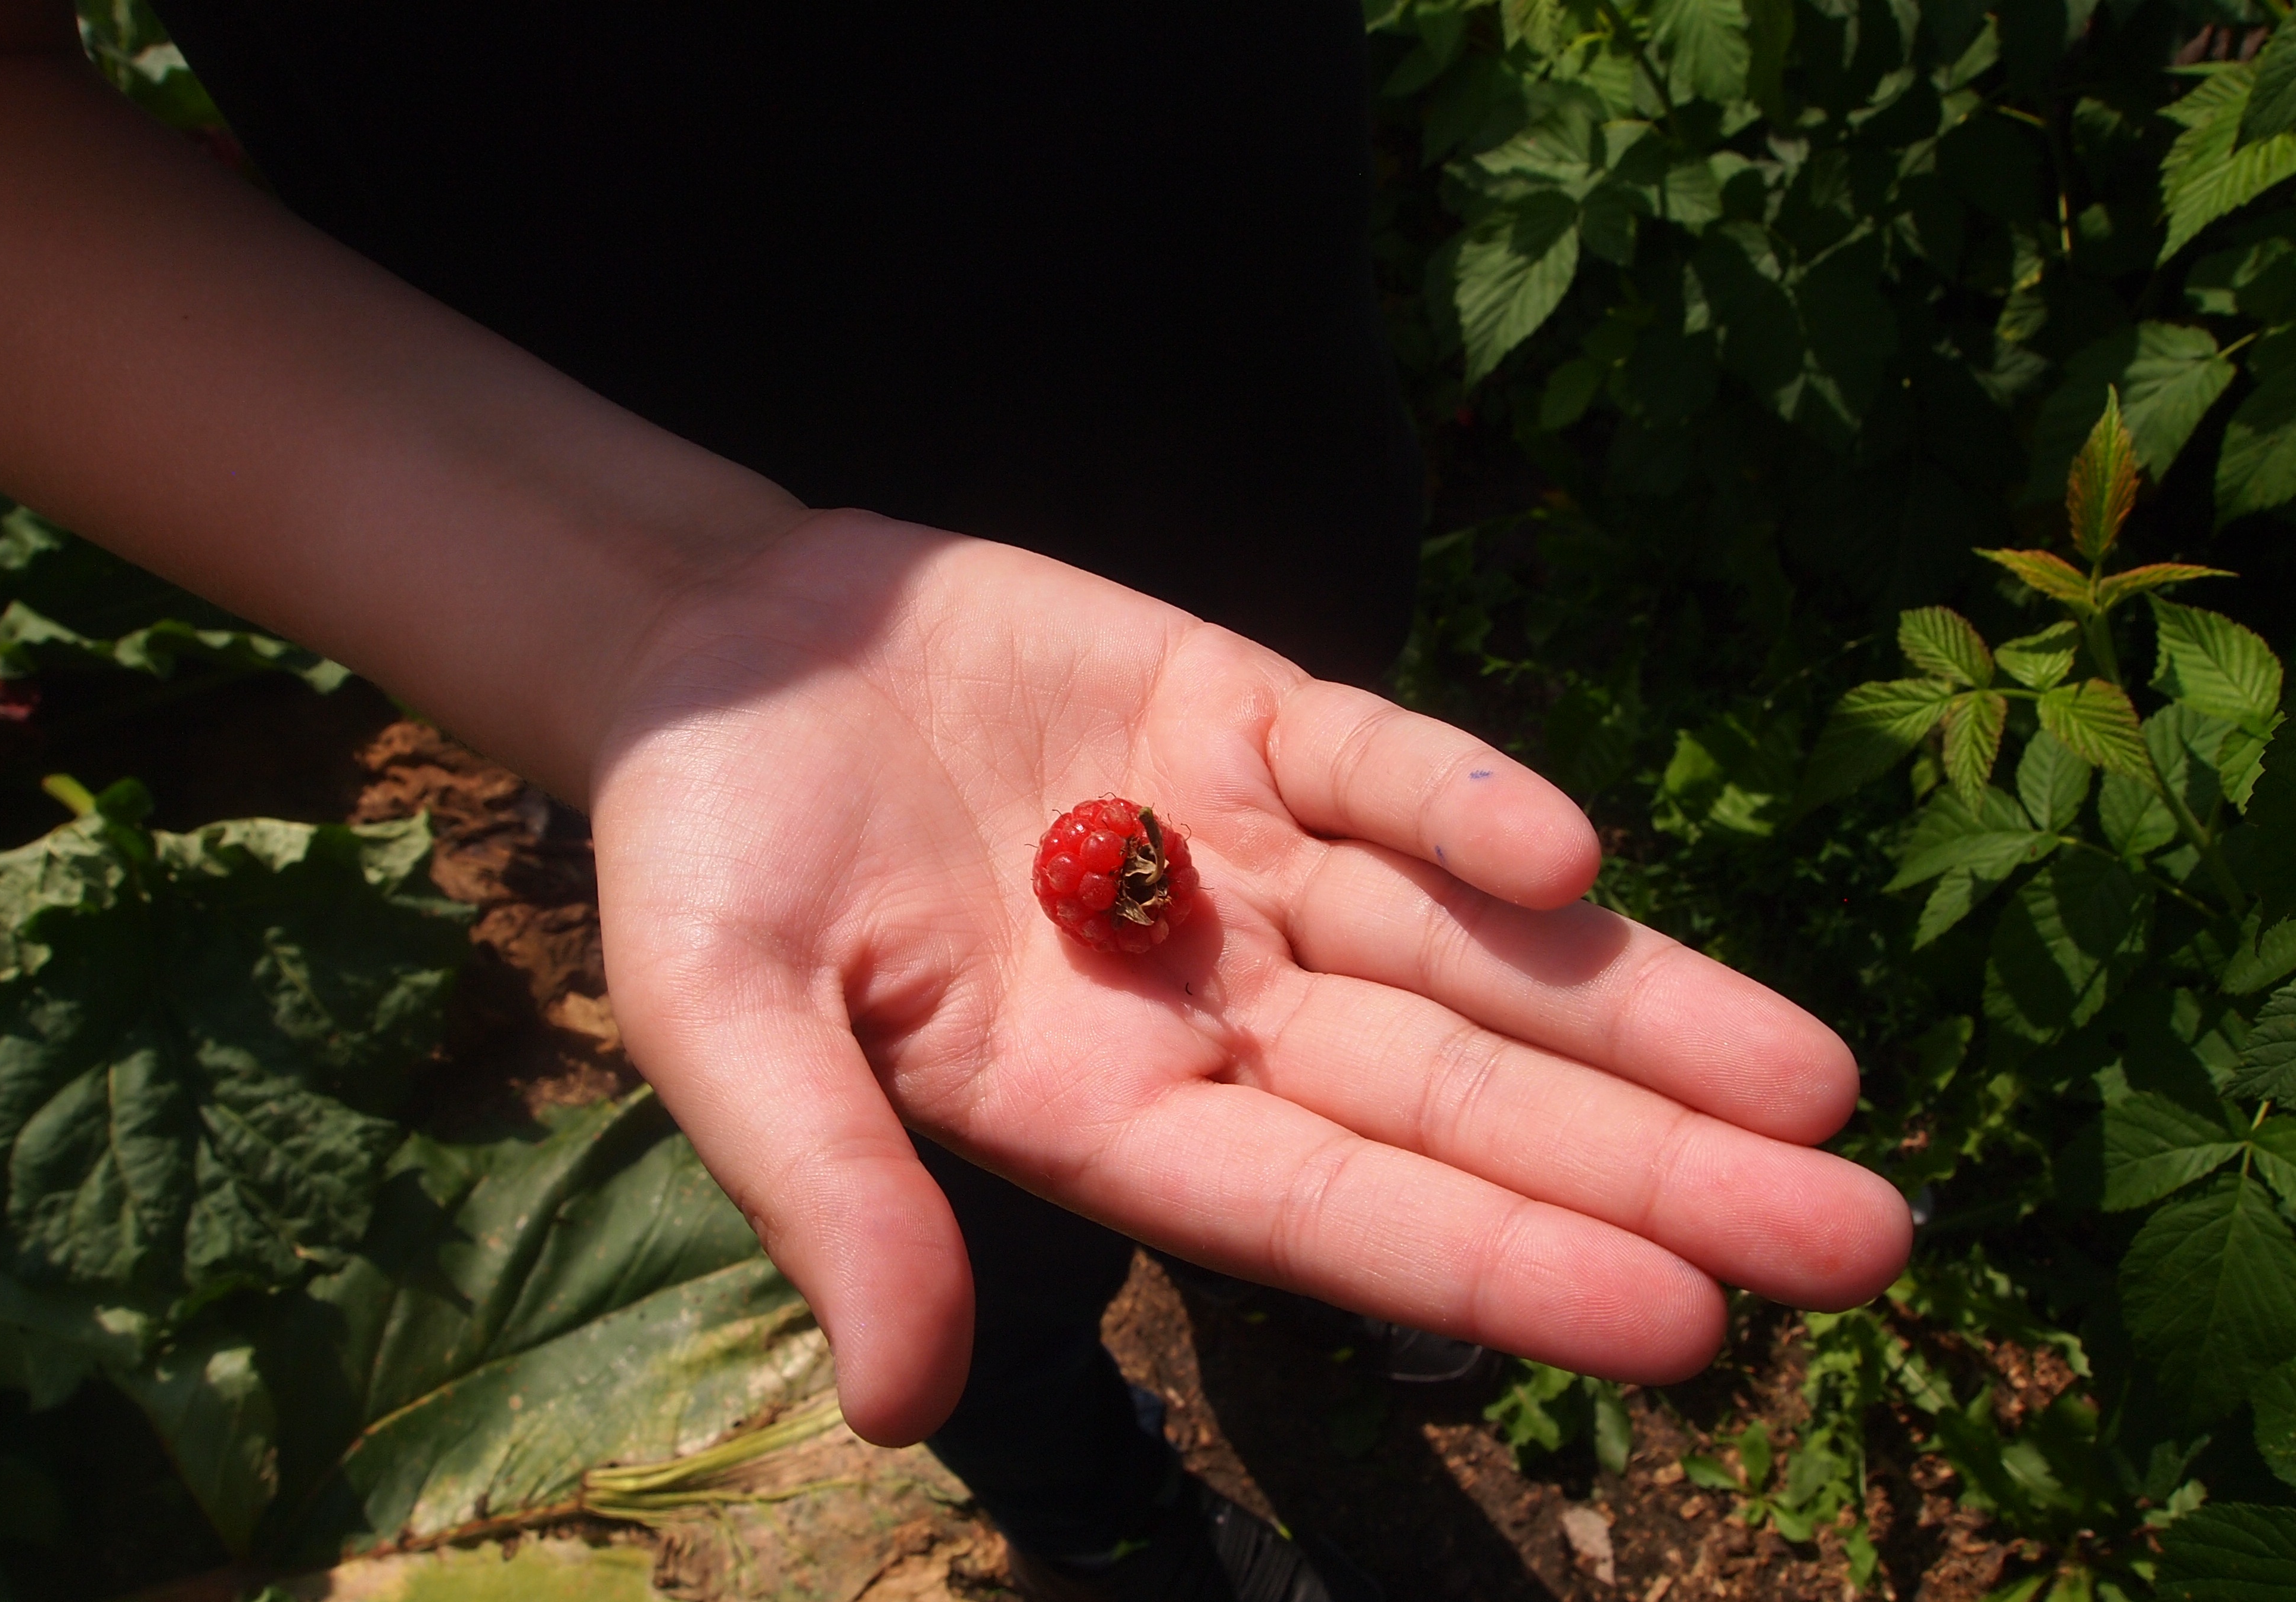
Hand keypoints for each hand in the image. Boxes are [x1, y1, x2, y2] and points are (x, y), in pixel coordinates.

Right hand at [590, 510, 1913, 1445]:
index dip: (1501, 1263)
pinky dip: (1466, 801)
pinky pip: (1376, 765)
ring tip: (1828, 1091)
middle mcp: (1207, 1007)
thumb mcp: (724, 1025)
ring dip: (1643, 1008)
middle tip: (1867, 1241)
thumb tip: (895, 1412)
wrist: (716, 653)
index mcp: (1099, 1119)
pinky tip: (1582, 861)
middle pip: (1458, 1099)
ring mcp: (1239, 859)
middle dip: (1653, 1166)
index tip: (1683, 1323)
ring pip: (1472, 951)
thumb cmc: (698, 861)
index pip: (1330, 1212)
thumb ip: (830, 1195)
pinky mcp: (1243, 713)